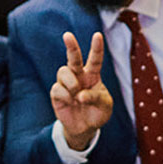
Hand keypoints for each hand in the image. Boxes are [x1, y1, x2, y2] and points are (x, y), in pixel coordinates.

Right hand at [50, 32, 112, 150]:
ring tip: (77, 94)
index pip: (95, 59)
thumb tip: (80, 95)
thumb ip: (96, 98)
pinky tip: (70, 102)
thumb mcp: (105, 106)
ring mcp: (66, 84)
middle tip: (67, 35)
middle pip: (73, 57)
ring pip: (63, 71)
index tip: (97, 35)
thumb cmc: (97, 112)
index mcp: (92, 75)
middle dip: (71, 46)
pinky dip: (65, 95)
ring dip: (71, 83)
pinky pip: (57, 88)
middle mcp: (78, 76)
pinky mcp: (56, 93)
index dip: (96, 47)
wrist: (85, 128)